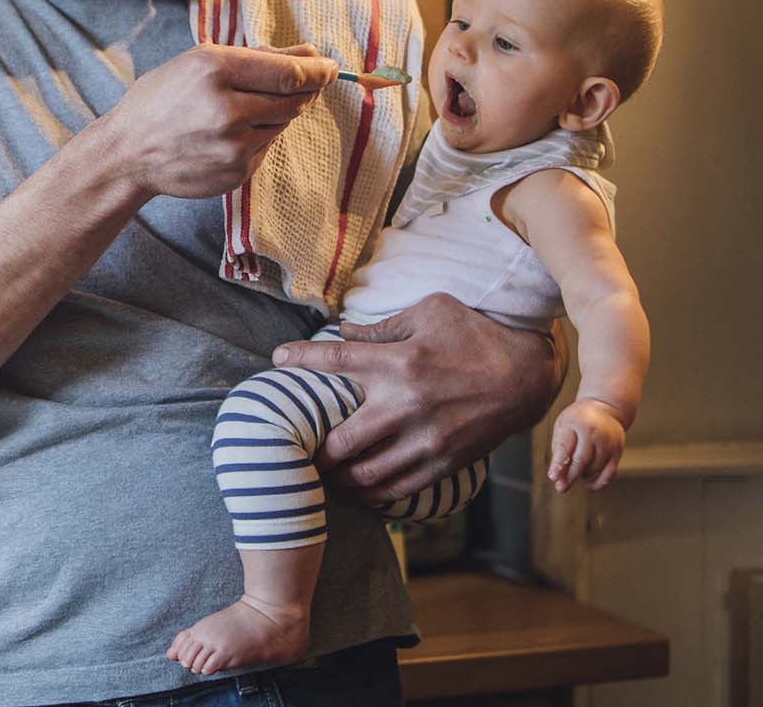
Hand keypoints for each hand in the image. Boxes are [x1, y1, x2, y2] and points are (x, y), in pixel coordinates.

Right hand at [103, 43, 336, 199]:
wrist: (128, 153)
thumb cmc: (163, 99)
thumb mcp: (200, 62)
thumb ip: (259, 58)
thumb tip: (313, 54)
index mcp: (216, 70)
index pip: (290, 73)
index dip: (318, 70)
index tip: (329, 67)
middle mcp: (227, 110)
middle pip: (295, 100)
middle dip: (300, 91)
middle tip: (294, 85)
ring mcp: (233, 146)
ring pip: (282, 124)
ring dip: (273, 115)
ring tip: (237, 112)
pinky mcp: (237, 172)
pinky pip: (266, 148)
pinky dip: (257, 139)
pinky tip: (225, 137)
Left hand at [270, 294, 561, 502]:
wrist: (529, 375)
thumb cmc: (477, 334)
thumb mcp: (431, 311)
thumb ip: (383, 324)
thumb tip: (344, 330)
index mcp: (397, 362)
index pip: (333, 360)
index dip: (299, 359)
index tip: (277, 359)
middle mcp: (405, 405)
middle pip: (339, 442)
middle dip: (313, 452)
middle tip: (300, 450)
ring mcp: (425, 440)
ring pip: (365, 475)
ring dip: (339, 479)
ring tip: (325, 475)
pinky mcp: (443, 463)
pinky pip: (398, 489)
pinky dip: (372, 494)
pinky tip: (359, 490)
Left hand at [548, 399, 626, 491]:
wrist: (605, 407)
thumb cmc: (578, 419)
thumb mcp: (563, 426)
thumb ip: (559, 448)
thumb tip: (556, 474)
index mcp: (578, 424)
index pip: (566, 447)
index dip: (558, 464)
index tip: (552, 477)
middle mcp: (596, 434)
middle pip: (582, 461)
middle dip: (570, 476)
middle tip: (560, 487)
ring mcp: (610, 443)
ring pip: (595, 469)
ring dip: (582, 476)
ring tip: (573, 475)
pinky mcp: (618, 452)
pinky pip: (610, 473)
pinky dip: (600, 483)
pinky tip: (589, 486)